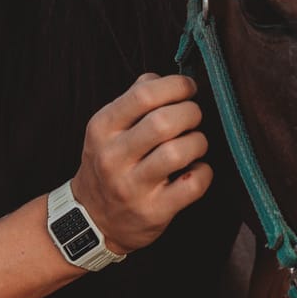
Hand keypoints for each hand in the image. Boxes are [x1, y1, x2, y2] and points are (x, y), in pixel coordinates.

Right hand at [72, 73, 212, 254]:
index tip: (188, 88)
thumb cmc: (109, 164)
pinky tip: (197, 169)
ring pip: (178, 152)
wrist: (92, 219)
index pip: (144, 94)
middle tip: (194, 117)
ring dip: (198, 142)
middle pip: (164, 122)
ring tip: (195, 143)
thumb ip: (133, 99)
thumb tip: (165, 78)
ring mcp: (132, 187)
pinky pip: (193, 185)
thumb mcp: (107, 129)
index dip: (176, 86)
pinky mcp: (153, 211)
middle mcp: (113, 157)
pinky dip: (204, 172)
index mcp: (102, 128)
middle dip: (191, 113)